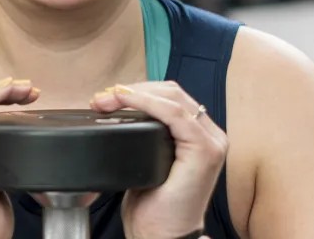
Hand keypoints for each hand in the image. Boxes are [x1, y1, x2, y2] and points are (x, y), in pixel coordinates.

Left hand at [91, 82, 225, 238]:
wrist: (161, 236)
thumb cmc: (153, 207)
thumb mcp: (145, 161)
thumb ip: (145, 136)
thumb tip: (117, 111)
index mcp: (199, 136)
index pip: (170, 98)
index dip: (138, 91)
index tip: (107, 97)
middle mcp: (210, 136)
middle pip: (171, 93)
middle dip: (133, 90)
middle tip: (102, 98)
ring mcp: (211, 142)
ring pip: (173, 98)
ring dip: (135, 94)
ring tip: (107, 100)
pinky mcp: (205, 151)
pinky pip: (174, 114)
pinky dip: (147, 102)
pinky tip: (125, 102)